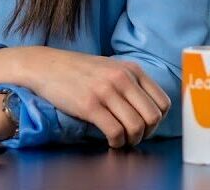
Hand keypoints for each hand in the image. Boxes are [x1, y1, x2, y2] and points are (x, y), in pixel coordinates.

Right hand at [24, 48, 170, 147]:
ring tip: (121, 139)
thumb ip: (130, 82)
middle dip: (147, 133)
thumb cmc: (79, 70)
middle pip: (153, 117)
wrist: (46, 65)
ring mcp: (105, 91)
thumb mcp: (111, 67)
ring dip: (131, 140)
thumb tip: (149, 110)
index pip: (163, 102)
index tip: (145, 125)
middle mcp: (122, 78)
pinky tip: (110, 140)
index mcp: (131, 69)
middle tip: (134, 136)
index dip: (158, 120)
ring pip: (136, 127)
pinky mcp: (89, 105)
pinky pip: (115, 132)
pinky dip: (117, 143)